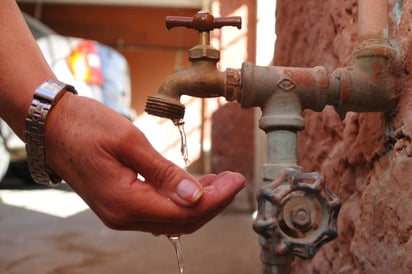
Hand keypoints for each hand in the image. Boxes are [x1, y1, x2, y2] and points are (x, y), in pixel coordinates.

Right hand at [44, 94, 245, 234]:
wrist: (53, 127)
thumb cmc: (86, 126)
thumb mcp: (129, 141)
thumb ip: (164, 172)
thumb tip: (195, 196)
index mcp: (124, 202)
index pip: (183, 212)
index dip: (215, 199)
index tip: (237, 180)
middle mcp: (123, 216)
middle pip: (181, 221)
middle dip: (213, 202)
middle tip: (235, 179)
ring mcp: (121, 214)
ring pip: (172, 219)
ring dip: (200, 203)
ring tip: (222, 181)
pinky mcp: (121, 205)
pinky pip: (159, 211)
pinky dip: (181, 201)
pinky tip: (196, 186)